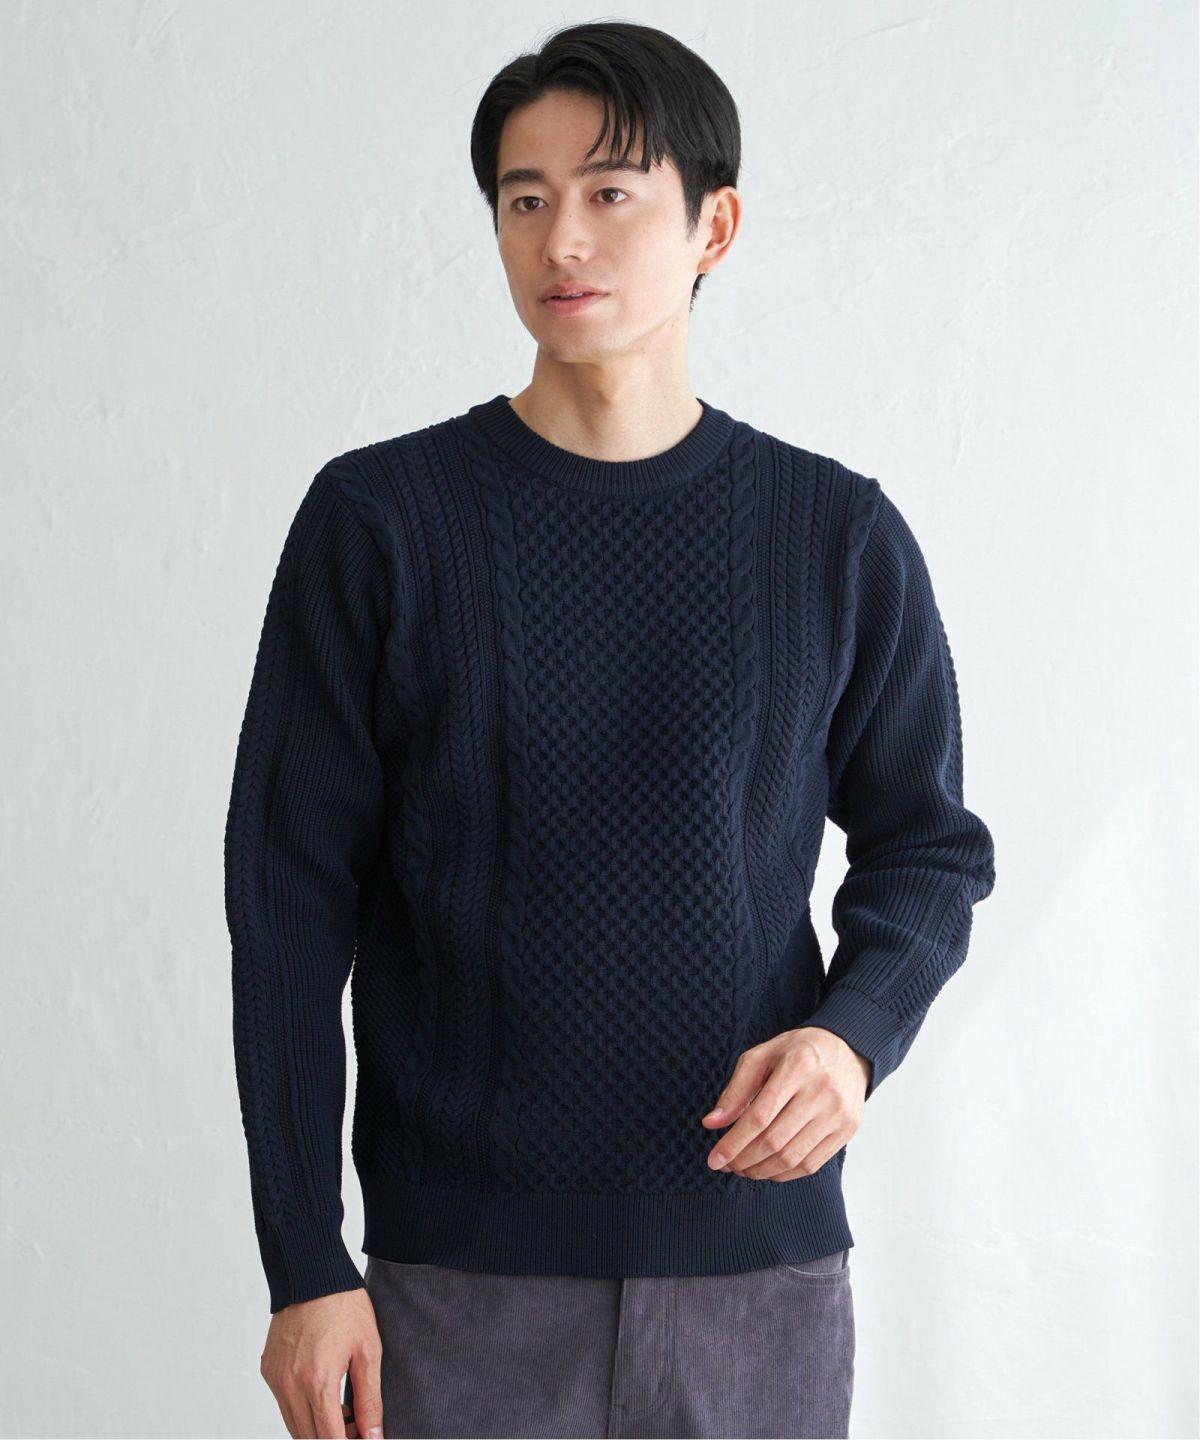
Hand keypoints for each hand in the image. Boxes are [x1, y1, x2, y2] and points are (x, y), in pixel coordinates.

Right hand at [259, 1287, 383, 1438]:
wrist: (312, 1274)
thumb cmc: (344, 1306)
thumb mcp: (368, 1351)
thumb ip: (369, 1399)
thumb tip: (374, 1436)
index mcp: (317, 1382)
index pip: (329, 1439)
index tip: (362, 1439)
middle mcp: (290, 1385)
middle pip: (308, 1438)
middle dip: (333, 1438)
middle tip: (356, 1428)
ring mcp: (275, 1378)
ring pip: (293, 1425)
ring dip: (316, 1428)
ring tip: (343, 1414)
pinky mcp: (268, 1370)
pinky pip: (283, 1404)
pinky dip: (301, 1410)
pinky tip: (323, 1394)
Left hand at [699, 1027, 870, 1179]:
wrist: (847, 1049)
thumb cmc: (798, 1052)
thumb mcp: (762, 1056)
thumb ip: (736, 1090)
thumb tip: (711, 1123)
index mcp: (797, 1066)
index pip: (759, 1116)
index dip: (734, 1142)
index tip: (714, 1159)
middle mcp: (821, 1092)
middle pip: (774, 1141)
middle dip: (744, 1160)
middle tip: (726, 1165)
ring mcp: (838, 1113)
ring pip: (792, 1158)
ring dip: (762, 1171)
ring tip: (744, 1169)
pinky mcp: (847, 1130)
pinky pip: (812, 1164)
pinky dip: (785, 1174)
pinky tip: (768, 1169)